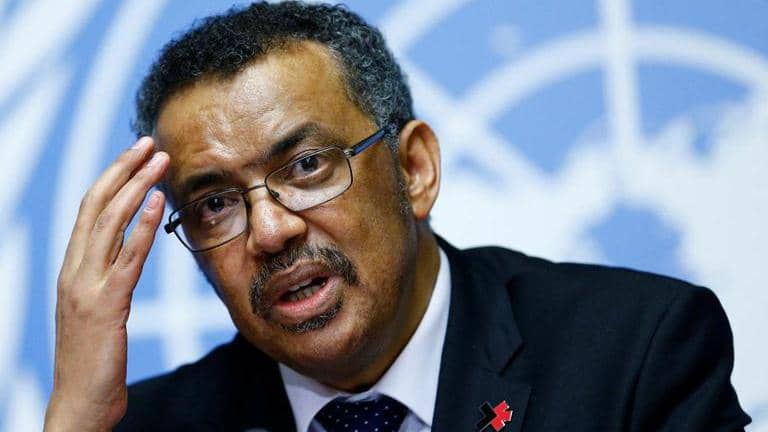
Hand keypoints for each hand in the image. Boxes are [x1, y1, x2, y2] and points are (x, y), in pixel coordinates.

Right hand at [44, 137, 168, 430]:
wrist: (80, 402)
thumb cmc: (94, 358)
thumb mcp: (101, 308)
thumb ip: (110, 275)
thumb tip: (130, 247)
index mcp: (72, 268)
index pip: (90, 211)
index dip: (113, 178)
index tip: (136, 154)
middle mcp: (74, 271)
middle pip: (96, 206)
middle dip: (124, 170)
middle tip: (150, 143)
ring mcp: (85, 287)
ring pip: (109, 224)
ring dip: (136, 187)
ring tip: (160, 161)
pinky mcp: (105, 307)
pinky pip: (127, 259)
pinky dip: (143, 227)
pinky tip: (159, 203)